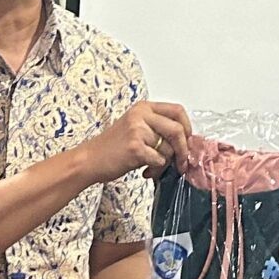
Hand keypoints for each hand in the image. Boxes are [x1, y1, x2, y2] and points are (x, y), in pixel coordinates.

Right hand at [79, 101, 193, 183]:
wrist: (90, 159)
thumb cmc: (112, 147)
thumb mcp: (136, 127)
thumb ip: (158, 129)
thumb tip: (185, 141)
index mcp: (143, 108)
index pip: (177, 110)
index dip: (188, 127)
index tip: (188, 140)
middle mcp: (141, 115)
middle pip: (178, 129)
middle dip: (184, 149)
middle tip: (181, 163)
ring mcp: (138, 130)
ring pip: (169, 148)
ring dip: (166, 164)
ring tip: (153, 168)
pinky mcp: (135, 148)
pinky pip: (159, 161)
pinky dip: (156, 170)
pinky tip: (145, 171)